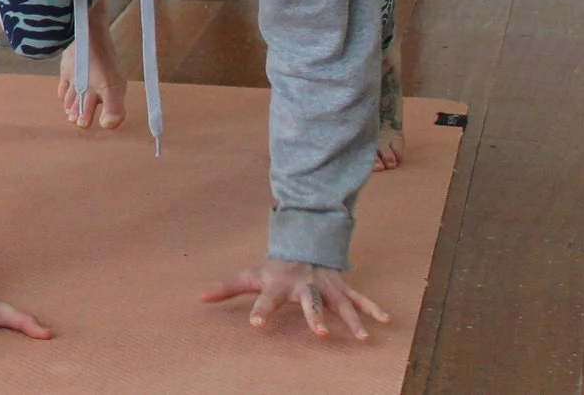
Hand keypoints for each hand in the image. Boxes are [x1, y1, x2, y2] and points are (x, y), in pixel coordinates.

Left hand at [201, 259, 388, 340]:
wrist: (302, 245)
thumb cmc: (274, 268)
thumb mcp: (249, 276)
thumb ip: (226, 288)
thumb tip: (199, 298)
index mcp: (279, 285)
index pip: (266, 299)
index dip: (260, 310)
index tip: (255, 324)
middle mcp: (304, 287)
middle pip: (310, 302)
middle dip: (316, 317)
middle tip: (321, 335)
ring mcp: (326, 287)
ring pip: (340, 303)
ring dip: (352, 319)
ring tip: (363, 337)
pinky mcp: (342, 288)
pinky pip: (359, 298)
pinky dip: (372, 308)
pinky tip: (385, 321)